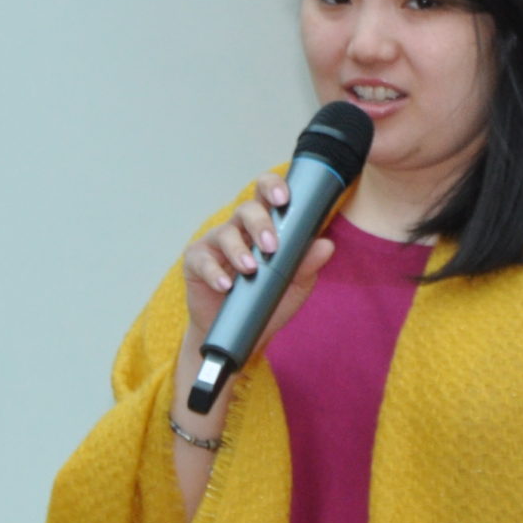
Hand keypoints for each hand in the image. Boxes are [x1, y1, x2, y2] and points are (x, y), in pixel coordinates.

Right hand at [179, 171, 335, 353]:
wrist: (242, 335)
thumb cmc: (267, 300)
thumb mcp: (294, 285)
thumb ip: (307, 264)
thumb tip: (326, 245)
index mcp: (264, 225)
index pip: (266, 194)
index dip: (273, 187)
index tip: (284, 198)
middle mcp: (239, 229)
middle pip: (246, 209)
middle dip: (260, 223)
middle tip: (271, 246)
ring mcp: (215, 244)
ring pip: (224, 233)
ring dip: (238, 250)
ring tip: (250, 269)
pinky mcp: (196, 262)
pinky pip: (202, 260)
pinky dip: (214, 273)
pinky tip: (226, 286)